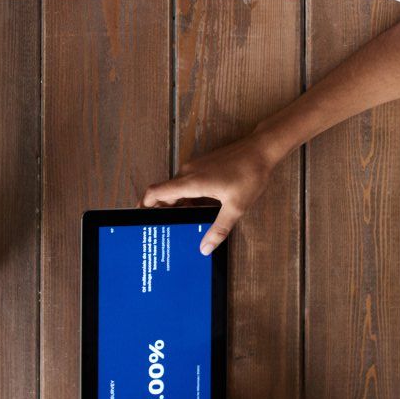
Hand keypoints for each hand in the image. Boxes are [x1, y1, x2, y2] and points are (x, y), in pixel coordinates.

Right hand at [143, 133, 278, 252]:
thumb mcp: (235, 207)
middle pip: (164, 193)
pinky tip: (197, 209)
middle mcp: (188, 173)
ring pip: (177, 189)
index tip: (138, 217)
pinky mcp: (203, 166)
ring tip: (180, 222)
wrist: (260, 150)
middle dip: (160, 210)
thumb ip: (218, 229)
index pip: (156, 192)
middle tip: (162, 228)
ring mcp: (195, 168)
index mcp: (191, 183)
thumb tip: (205, 248)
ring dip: (176, 204)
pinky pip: (187, 183)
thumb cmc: (249, 175)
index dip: (144, 205)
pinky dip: (186, 197)